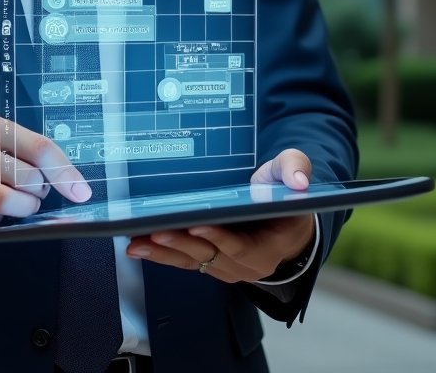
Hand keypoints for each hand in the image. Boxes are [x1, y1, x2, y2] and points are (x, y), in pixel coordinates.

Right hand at [0, 114, 91, 232]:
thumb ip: (27, 153)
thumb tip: (70, 181)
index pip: (39, 147)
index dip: (64, 172)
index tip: (80, 190)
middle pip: (28, 178)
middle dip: (38, 192)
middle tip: (30, 191)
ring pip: (9, 201)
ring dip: (22, 209)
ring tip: (17, 204)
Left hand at [125, 149, 315, 281]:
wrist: (285, 221)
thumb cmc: (285, 195)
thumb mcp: (293, 174)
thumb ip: (296, 168)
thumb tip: (299, 181)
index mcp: (269, 246)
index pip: (242, 246)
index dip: (219, 238)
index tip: (197, 225)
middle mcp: (247, 264)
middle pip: (211, 256)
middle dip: (181, 244)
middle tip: (155, 231)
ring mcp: (227, 267)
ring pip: (193, 262)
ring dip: (164, 253)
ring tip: (136, 243)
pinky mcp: (211, 262)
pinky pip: (185, 261)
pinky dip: (162, 255)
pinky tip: (137, 247)